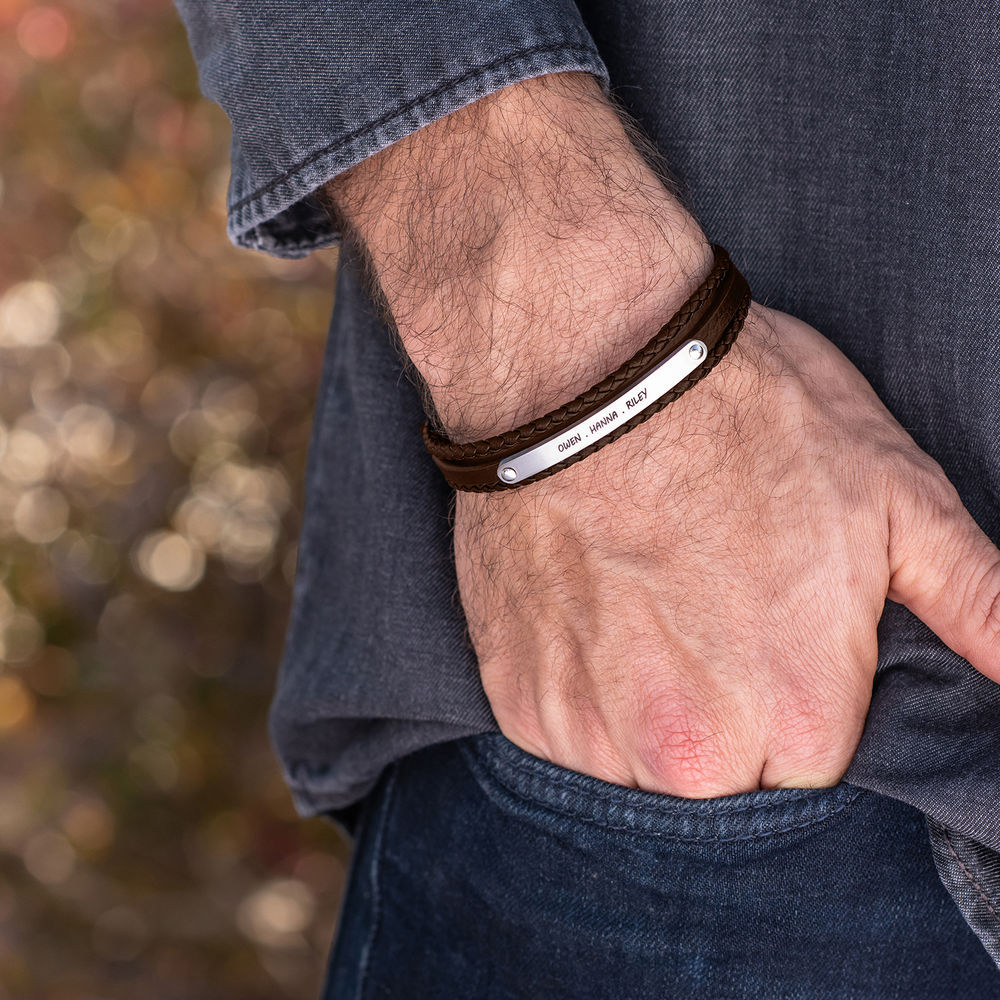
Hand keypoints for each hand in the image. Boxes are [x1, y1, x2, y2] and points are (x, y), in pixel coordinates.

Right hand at [324, 70, 999, 795]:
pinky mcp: (518, 701)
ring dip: (639, 707)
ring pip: (635, 767)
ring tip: (637, 602)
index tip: (763, 623)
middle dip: (719, 712)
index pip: (810, 765)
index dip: (792, 689)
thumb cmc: (742, 416)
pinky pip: (563, 733)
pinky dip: (575, 687)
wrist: (587, 368)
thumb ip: (978, 601)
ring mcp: (590, 731)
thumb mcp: (892, 492)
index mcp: (799, 720)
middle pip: (721, 778)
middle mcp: (688, 754)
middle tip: (695, 603)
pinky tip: (586, 609)